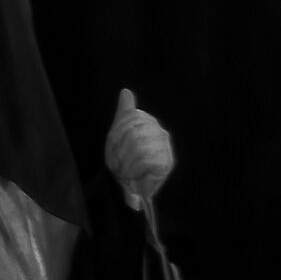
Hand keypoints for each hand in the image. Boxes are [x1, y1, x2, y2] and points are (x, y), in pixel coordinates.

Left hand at [105, 87, 174, 212]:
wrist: (133, 189)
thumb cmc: (126, 161)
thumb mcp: (119, 136)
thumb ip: (124, 113)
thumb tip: (125, 91)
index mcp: (149, 122)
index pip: (130, 118)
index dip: (117, 133)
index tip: (113, 148)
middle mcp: (160, 132)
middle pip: (133, 132)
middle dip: (120, 150)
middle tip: (118, 164)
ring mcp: (165, 147)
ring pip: (139, 146)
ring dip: (126, 162)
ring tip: (125, 170)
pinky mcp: (167, 162)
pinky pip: (146, 160)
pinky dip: (135, 170)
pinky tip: (133, 175)